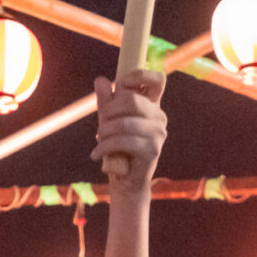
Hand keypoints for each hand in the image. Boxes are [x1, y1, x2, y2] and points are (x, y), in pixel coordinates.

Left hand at [91, 69, 168, 187]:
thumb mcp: (109, 121)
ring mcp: (158, 134)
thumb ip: (106, 101)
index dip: (139, 75)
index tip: (121, 85)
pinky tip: (96, 154)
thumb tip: (100, 80)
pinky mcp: (152, 150)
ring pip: (125, 123)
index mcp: (152, 106)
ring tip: (98, 140)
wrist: (125, 182)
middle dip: (109, 111)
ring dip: (105, 132)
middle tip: (100, 124)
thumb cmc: (118, 149)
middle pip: (132, 100)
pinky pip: (124, 141)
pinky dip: (105, 147)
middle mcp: (159, 117)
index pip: (157, 79)